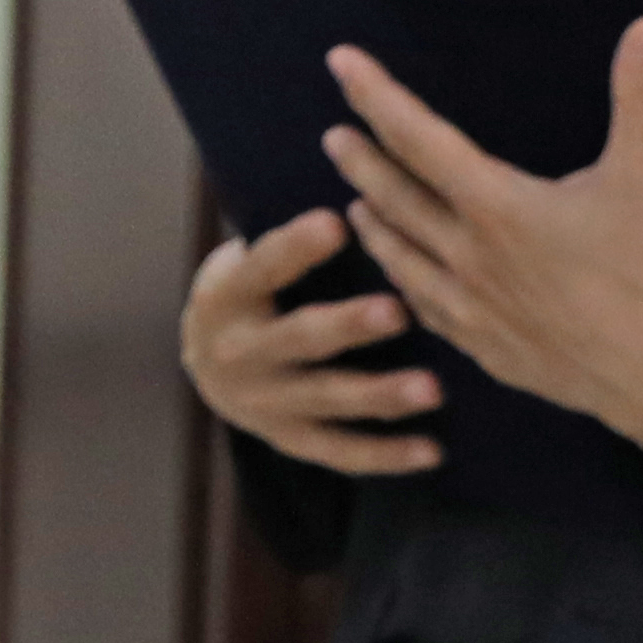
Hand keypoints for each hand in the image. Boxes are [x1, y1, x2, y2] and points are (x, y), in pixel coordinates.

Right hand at [181, 204, 441, 478]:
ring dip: (380, 394)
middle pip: (297, 338)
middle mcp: (236, 353)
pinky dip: (385, 454)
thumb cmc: (258, 292)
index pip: (260, 268)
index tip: (337, 222)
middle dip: (347, 326)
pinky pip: (339, 451)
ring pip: (326, 399)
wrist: (209, 363)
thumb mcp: (253, 261)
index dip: (294, 248)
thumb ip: (296, 241)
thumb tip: (366, 187)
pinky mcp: (287, 439)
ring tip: (432, 389)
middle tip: (397, 311)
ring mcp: (261, 402)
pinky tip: (433, 451)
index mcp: (226, 296)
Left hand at [323, 27, 642, 477]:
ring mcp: (472, 308)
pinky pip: (428, 311)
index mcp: (496, 208)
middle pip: (396, 198)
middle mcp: (468, 256)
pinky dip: (405, 287)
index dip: (377, 96)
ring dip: (375, 226)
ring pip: (402, 258)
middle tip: (334, 136)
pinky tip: (403, 287)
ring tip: (353, 206)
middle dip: (362, 162)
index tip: (340, 63)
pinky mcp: (488, 349)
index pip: (418, 138)